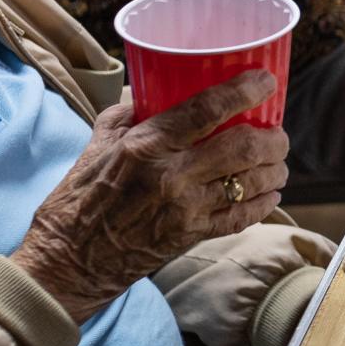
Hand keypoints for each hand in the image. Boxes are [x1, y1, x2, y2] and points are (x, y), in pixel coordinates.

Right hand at [11, 72, 288, 323]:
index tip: (266, 82)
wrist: (67, 263)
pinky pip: (243, 217)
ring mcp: (186, 209)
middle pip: (244, 146)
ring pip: (252, 181)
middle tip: (277, 132)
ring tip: (277, 161)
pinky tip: (270, 193)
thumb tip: (148, 90)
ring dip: (274, 169)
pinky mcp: (192, 237)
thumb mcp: (95, 147)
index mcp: (146, 146)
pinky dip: (264, 202)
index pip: (207, 110)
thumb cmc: (76, 201)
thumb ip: (125, 116)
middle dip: (273, 137)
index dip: (244, 91)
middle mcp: (171, 175)